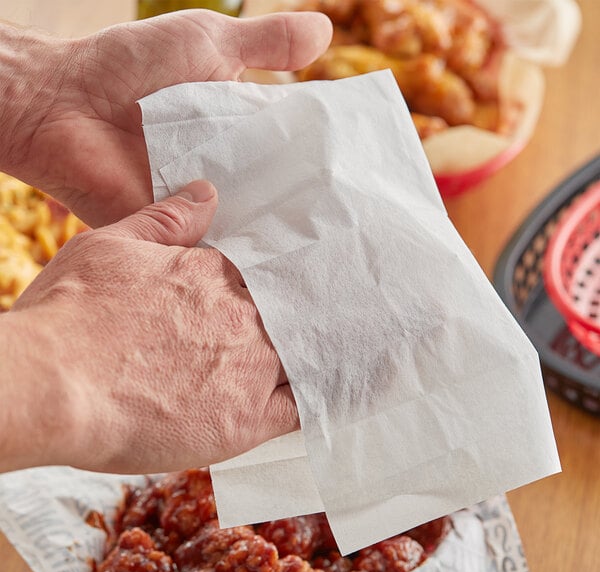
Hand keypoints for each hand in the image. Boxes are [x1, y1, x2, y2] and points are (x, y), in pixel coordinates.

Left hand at [0, 10, 331, 226]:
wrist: (64, 105)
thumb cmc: (131, 68)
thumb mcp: (206, 43)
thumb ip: (265, 44)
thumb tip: (328, 31)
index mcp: (237, 131)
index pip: (290, 152)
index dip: (320, 161)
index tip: (358, 175)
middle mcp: (226, 171)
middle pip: (276, 194)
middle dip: (308, 205)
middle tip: (352, 220)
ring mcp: (203, 204)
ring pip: (253, 224)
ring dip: (280, 233)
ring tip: (327, 248)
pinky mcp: (179, 231)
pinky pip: (217, 247)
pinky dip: (240, 255)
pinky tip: (276, 266)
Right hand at [2, 181, 296, 473]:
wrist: (53, 384)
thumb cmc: (70, 315)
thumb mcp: (111, 246)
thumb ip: (165, 221)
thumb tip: (208, 193)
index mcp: (212, 275)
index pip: (255, 279)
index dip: (255, 291)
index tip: (255, 302)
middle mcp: (241, 316)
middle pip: (280, 314)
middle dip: (283, 319)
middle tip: (286, 331)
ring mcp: (250, 366)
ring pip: (298, 355)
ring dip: (305, 353)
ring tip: (321, 356)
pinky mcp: (248, 419)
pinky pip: (300, 407)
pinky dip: (314, 397)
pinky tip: (321, 393)